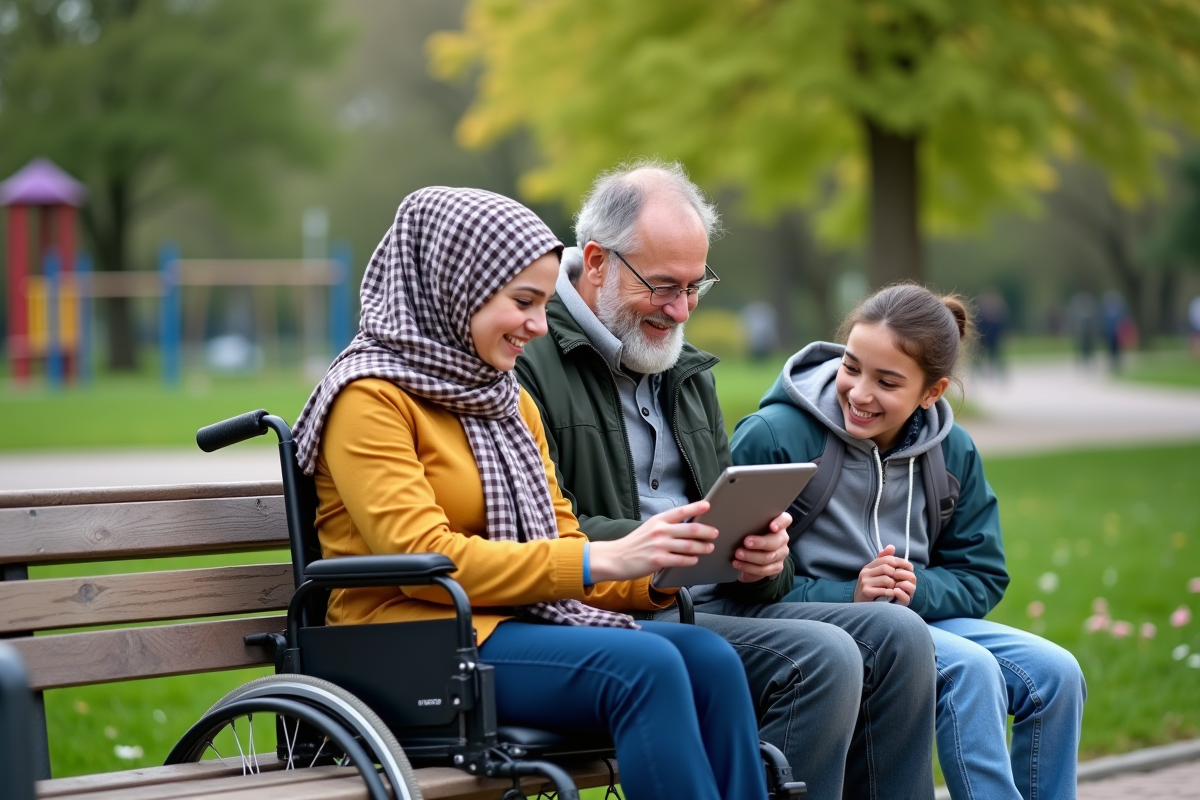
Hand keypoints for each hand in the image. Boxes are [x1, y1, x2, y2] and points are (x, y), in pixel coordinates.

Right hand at [589, 501, 717, 582]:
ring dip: (702, 547)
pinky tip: (695, 559)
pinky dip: (691, 560)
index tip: (708, 505)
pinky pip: (681, 560)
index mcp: (658, 520)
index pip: (680, 511)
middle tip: (715, 533)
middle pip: (690, 529)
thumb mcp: (649, 528)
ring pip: (689, 546)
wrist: (615, 557)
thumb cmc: (634, 544)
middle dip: (706, 531)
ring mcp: (659, 546)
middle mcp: (660, 531)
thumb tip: (687, 528)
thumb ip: (666, 526)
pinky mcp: (658, 560)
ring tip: (709, 547)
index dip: (696, 507)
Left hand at [732, 511, 792, 582]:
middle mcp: (782, 539)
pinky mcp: (776, 567)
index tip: (772, 527)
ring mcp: (781, 554)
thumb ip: (749, 524)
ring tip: (738, 554)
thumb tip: (735, 523)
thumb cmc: (750, 535)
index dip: (780, 522)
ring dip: (751, 556)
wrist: (752, 556)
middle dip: (760, 542)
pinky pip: (764, 569)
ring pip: (769, 557)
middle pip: (776, 541)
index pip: (785, 520)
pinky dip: (749, 567)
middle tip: (746, 542)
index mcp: (778, 525)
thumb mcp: (750, 528)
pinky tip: (738, 564)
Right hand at [852, 545, 916, 605]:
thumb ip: (884, 561)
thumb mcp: (877, 574)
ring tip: (894, 589)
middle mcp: (865, 572)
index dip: (899, 562)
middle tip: (900, 582)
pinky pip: (883, 590)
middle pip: (887, 568)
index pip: (886, 559)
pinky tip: (891, 595)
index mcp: (868, 566)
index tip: (908, 568)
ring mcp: (864, 582)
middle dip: (896, 575)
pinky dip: (890, 593)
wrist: (861, 606)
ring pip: (886, 579)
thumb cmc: (872, 590)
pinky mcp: (866, 592)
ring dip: (894, 585)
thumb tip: (892, 546)